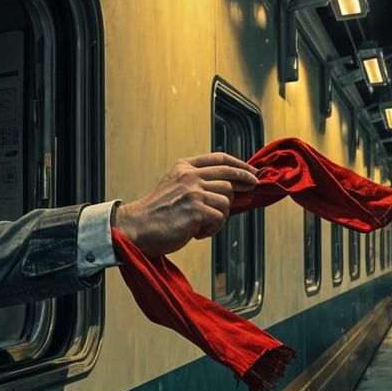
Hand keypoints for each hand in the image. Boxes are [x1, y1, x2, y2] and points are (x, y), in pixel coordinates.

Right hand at [114, 152, 258, 256]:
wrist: (138, 227)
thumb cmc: (158, 213)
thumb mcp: (176, 186)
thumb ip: (199, 182)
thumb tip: (232, 187)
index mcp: (184, 167)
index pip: (220, 159)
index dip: (240, 165)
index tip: (253, 172)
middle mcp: (189, 176)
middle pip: (229, 177)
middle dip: (244, 185)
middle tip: (250, 191)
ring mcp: (193, 192)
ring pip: (227, 200)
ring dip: (220, 215)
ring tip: (203, 223)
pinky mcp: (196, 210)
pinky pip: (220, 218)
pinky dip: (213, 228)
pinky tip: (198, 231)